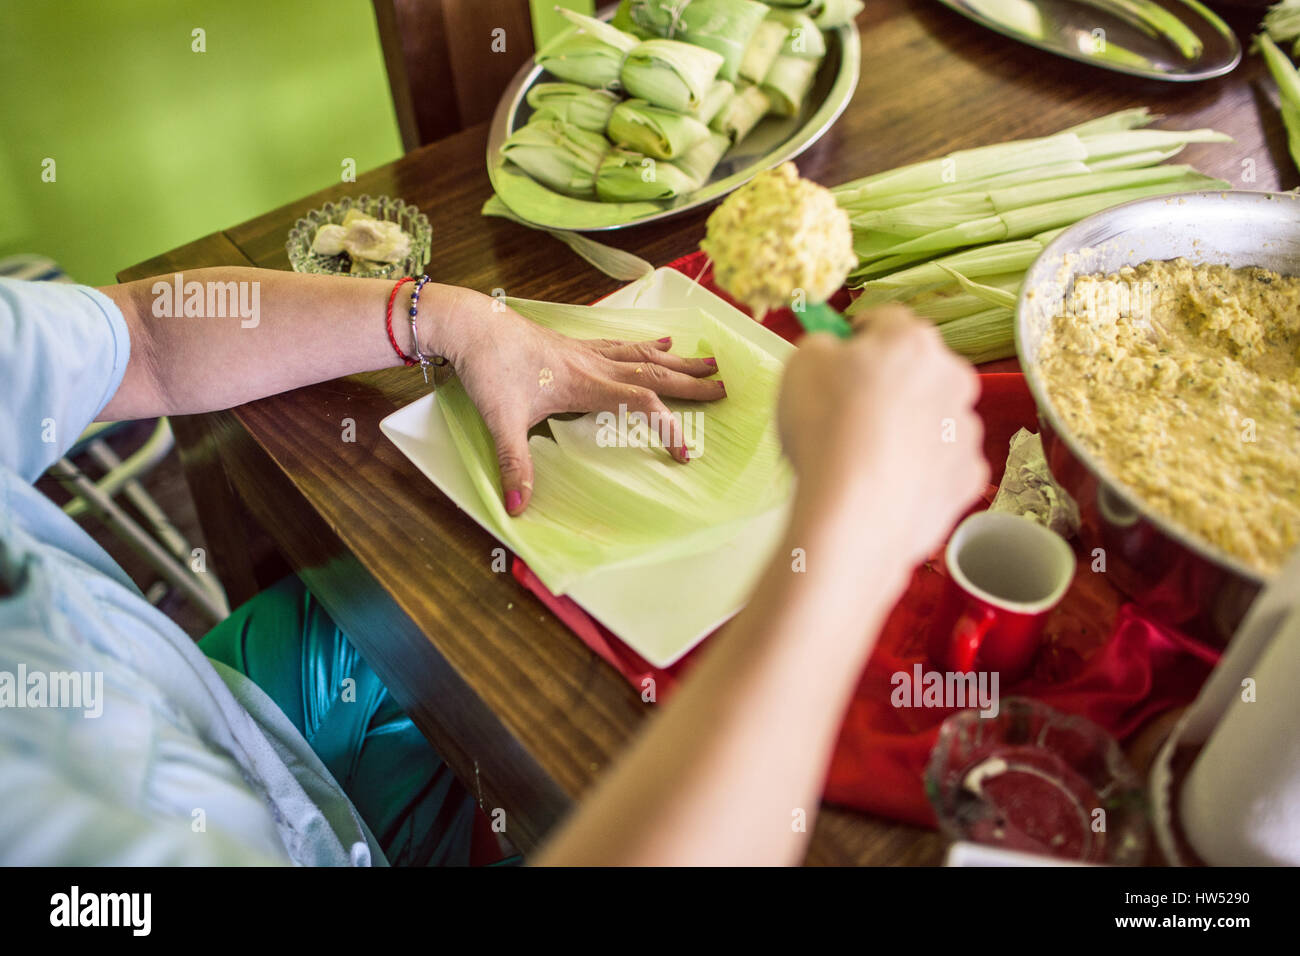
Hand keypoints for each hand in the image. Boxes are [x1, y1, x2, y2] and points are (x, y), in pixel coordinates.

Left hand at [430, 288, 725, 514]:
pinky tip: (664, 341)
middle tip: (726, 389)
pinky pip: (624, 345)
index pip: (640, 403)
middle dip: (691, 384)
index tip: (684, 452)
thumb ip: (514, 463)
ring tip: (710, 363)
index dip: (667, 426)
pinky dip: (649, 346)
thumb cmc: (488, 369)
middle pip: (654, 373)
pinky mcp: (576, 345)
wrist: (471, 325)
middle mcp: (594, 365)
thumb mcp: (500, 421)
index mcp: (585, 385)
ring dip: (679, 361)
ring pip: (644, 356)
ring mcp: (587, 352)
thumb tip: (519, 507)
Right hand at [777, 305, 988, 566]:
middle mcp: (954, 378)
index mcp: (913, 340)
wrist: (855, 516)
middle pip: (918, 370)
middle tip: (849, 411)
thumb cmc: (825, 429)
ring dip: (907, 427)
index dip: (857, 337)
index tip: (839, 358)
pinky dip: (920, 470)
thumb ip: (822, 346)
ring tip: (865, 456)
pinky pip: (942, 464)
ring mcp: (966, 432)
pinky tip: (888, 484)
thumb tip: (834, 353)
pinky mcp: (968, 479)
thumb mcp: (800, 363)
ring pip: (934, 418)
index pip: (885, 321)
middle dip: (889, 383)